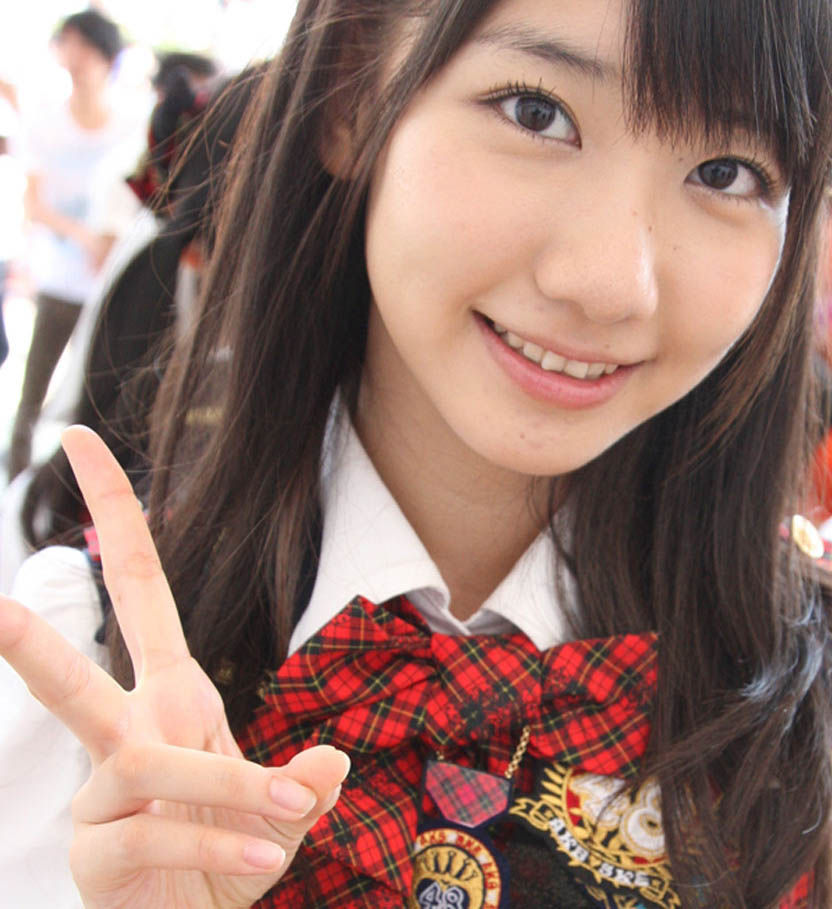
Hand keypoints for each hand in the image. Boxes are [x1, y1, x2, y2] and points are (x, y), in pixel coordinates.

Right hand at [0, 427, 350, 908]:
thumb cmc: (230, 857)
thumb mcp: (283, 814)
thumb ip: (302, 785)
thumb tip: (328, 764)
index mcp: (172, 699)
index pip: (141, 594)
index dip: (117, 519)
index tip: (80, 443)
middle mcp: (128, 737)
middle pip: (73, 681)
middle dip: (27, 640)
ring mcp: (102, 798)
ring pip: (150, 767)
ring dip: (230, 786)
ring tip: (285, 816)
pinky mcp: (96, 852)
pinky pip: (159, 833)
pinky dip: (222, 843)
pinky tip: (261, 862)